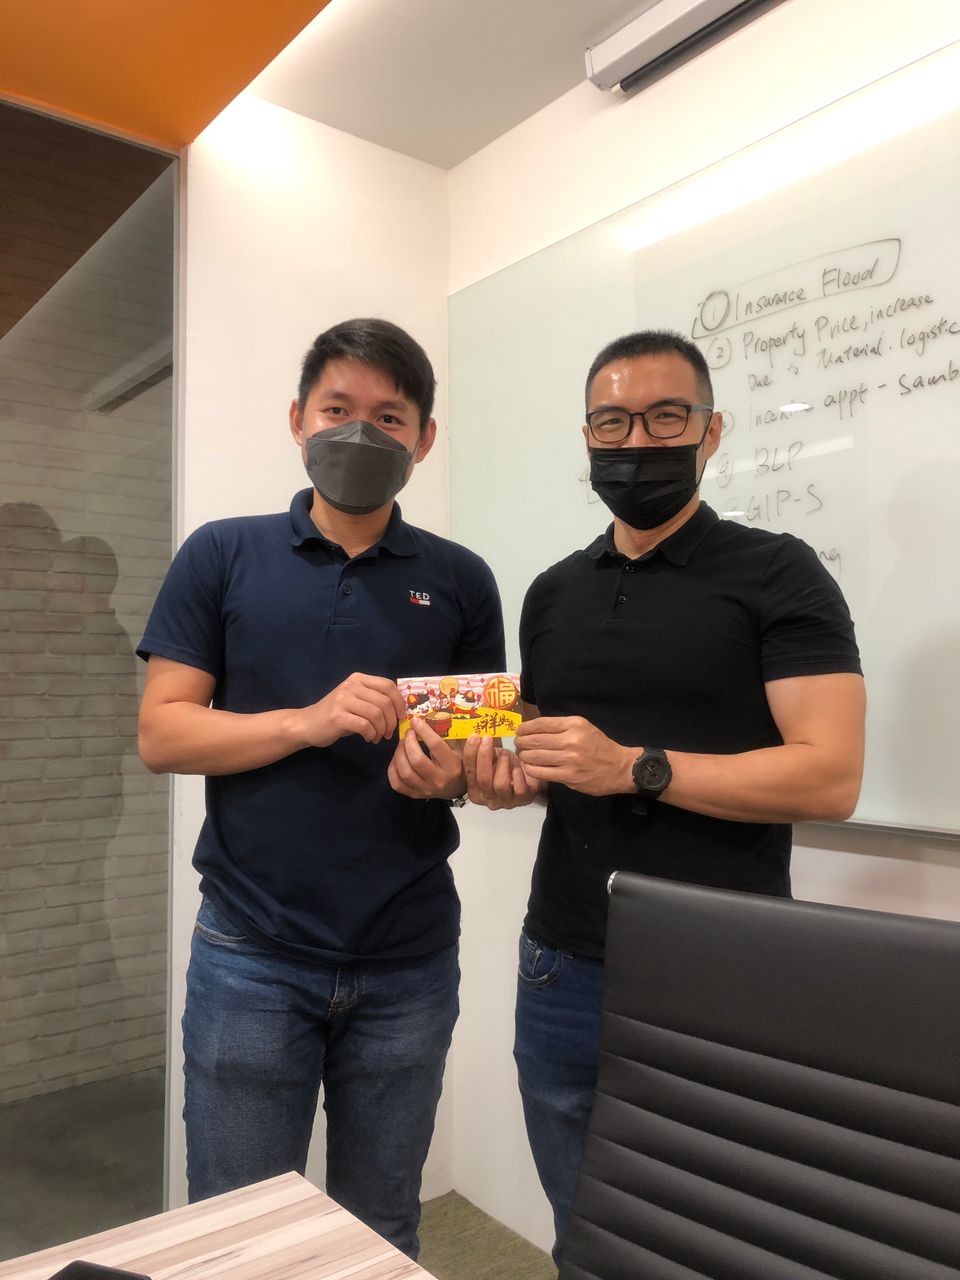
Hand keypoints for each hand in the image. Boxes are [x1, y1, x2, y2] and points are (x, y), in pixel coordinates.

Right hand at [294, 673, 405, 747]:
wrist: (307, 724)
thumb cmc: (337, 714)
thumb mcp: (356, 701)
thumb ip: (375, 700)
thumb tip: (400, 710)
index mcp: (358, 679)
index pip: (388, 685)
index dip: (399, 702)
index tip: (401, 716)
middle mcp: (350, 685)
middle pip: (384, 702)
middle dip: (391, 721)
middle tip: (389, 733)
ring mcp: (342, 700)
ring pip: (376, 714)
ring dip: (382, 730)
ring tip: (378, 737)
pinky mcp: (337, 716)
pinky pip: (364, 725)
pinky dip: (371, 734)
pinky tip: (369, 738)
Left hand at [388, 716, 466, 799]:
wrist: (456, 787)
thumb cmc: (457, 762)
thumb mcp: (458, 748)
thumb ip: (446, 734)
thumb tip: (428, 717)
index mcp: (452, 766)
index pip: (435, 745)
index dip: (423, 730)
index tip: (416, 720)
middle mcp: (439, 780)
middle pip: (417, 760)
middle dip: (409, 742)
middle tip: (408, 733)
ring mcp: (426, 790)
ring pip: (405, 772)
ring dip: (399, 753)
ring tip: (402, 744)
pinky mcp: (414, 795)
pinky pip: (397, 783)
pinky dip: (393, 768)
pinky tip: (397, 758)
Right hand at [462, 734, 543, 809]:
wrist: (528, 772)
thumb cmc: (507, 766)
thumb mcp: (490, 758)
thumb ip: (479, 753)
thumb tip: (473, 738)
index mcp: (476, 791)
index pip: (469, 773)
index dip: (470, 754)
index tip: (474, 737)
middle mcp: (489, 800)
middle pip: (483, 780)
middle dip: (484, 757)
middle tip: (487, 739)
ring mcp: (506, 802)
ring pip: (500, 785)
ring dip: (502, 764)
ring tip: (505, 754)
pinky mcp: (523, 800)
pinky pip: (519, 789)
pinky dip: (518, 775)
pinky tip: (518, 768)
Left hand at [515, 716, 632, 796]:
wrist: (620, 767)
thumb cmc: (599, 746)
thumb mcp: (584, 727)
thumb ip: (561, 727)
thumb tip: (534, 728)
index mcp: (574, 724)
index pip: (540, 723)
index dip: (525, 728)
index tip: (519, 731)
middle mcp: (571, 740)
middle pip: (534, 740)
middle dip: (521, 742)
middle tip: (518, 745)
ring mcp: (570, 759)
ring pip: (535, 756)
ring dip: (524, 756)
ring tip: (523, 756)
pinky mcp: (569, 776)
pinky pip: (541, 772)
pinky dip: (531, 769)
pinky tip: (530, 767)